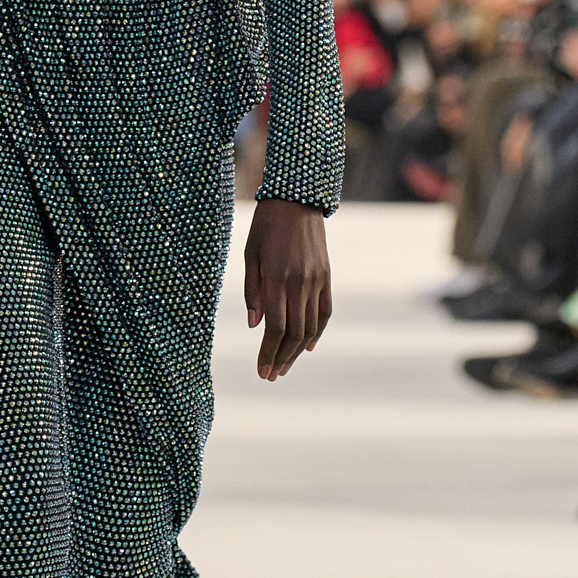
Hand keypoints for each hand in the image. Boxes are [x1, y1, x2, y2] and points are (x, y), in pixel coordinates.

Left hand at [243, 199, 331, 380]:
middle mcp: (300, 283)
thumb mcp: (250, 255)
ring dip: (297, 351)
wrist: (297, 201)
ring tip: (284, 367)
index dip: (268, 352)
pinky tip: (308, 347)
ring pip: (310, 326)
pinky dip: (318, 332)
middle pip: (294, 333)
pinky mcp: (326, 277)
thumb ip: (252, 292)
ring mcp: (317, 281)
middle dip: (281, 358)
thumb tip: (254, 325)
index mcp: (277, 278)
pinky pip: (325, 311)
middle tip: (270, 376)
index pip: (276, 327)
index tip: (262, 371)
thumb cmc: (265, 227)